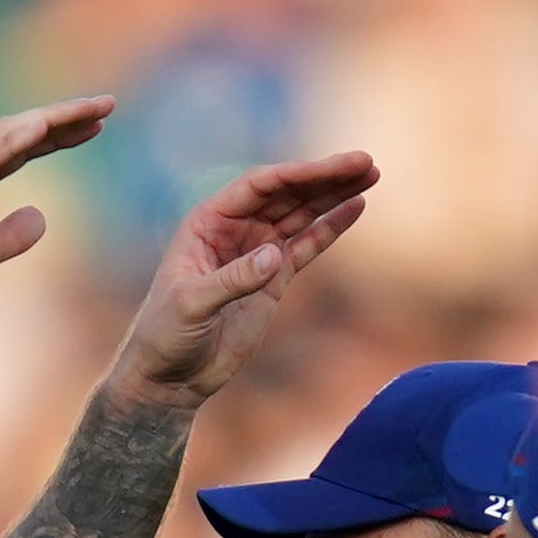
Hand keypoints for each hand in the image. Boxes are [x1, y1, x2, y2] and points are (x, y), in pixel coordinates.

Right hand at [0, 96, 115, 336]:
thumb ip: (4, 239)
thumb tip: (41, 217)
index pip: (17, 151)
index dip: (55, 137)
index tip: (95, 129)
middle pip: (17, 134)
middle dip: (63, 118)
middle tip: (107, 105)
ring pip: (5, 136)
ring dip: (48, 119)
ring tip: (90, 110)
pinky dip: (12, 140)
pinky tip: (43, 126)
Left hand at [112, 151, 378, 405]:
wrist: (171, 376)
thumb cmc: (166, 335)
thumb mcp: (192, 305)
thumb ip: (231, 280)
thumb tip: (274, 255)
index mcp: (208, 222)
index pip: (258, 187)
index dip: (296, 175)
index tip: (333, 167)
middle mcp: (235, 229)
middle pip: (287, 193)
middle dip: (326, 176)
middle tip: (366, 161)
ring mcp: (257, 252)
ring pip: (302, 213)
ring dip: (335, 194)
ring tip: (371, 174)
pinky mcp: (274, 279)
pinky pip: (308, 244)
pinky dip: (332, 226)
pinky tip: (357, 206)